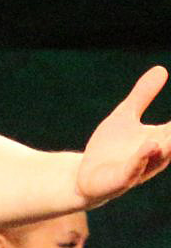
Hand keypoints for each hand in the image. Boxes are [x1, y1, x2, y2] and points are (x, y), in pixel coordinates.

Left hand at [77, 66, 170, 205]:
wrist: (84, 176)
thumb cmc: (110, 147)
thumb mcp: (125, 115)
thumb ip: (143, 95)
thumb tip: (162, 68)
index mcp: (162, 137)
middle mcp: (157, 153)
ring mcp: (141, 167)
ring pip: (161, 155)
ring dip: (169, 143)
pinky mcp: (123, 178)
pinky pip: (135, 168)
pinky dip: (144, 157)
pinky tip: (151, 144)